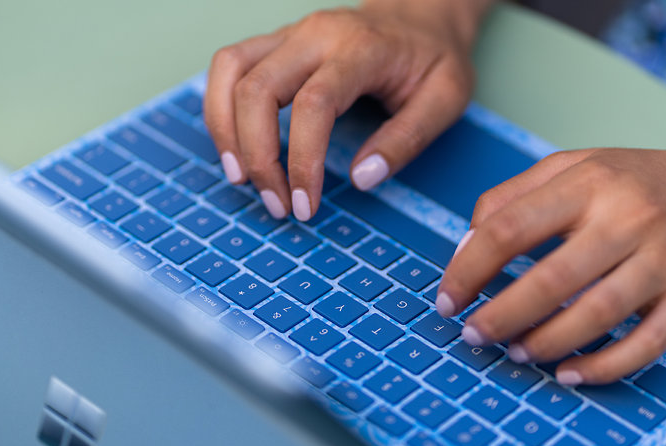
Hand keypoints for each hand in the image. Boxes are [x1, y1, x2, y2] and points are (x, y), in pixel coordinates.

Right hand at [203, 0, 491, 219]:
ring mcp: (290, 33)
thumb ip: (407, 139)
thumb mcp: (446, 99)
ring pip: (229, 70)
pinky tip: (236, 146)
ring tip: (241, 178)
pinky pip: (228, 66)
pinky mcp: (275, 42)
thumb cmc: (433, 59)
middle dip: (256, 155)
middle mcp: (316, 34)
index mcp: (361, 49)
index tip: (305, 206)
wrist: (421, 15)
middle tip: (276, 203)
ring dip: (224, 130)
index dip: (302, 162)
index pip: (313, 105)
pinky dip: (220, 108)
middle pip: (256, 89)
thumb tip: (362, 179)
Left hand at [436, 146, 665, 384]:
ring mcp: (663, 261)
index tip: (448, 298)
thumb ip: (514, 198)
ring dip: (544, 343)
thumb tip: (464, 248)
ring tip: (514, 352)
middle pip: (549, 279)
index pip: (509, 227)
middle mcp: (628, 219)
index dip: (468, 268)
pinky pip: (644, 346)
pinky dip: (601, 367)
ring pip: (594, 316)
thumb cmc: (642, 184)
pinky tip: (566, 373)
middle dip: (500, 316)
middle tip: (472, 335)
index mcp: (589, 182)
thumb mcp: (577, 167)